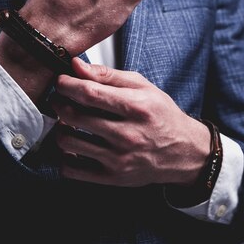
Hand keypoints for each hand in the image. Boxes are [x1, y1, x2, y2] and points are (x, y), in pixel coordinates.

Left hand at [51, 58, 210, 187]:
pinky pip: (72, 170)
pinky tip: (72, 147)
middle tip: (59, 99)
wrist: (185, 153)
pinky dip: (63, 157)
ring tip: (65, 122)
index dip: (67, 85)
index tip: (61, 82)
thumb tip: (77, 65)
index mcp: (135, 107)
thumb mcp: (142, 87)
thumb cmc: (162, 117)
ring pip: (67, 142)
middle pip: (74, 116)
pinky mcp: (112, 177)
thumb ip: (107, 75)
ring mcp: (118, 159)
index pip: (89, 93)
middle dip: (58, 103)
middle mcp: (127, 135)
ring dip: (58, 128)